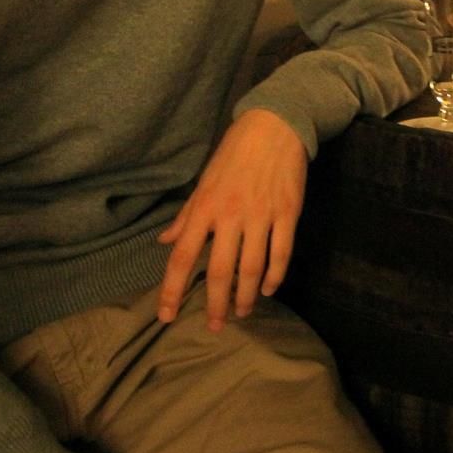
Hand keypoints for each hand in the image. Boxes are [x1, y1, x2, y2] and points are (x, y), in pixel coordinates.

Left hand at [159, 108, 306, 329]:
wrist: (276, 126)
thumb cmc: (234, 153)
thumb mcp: (204, 181)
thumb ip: (186, 215)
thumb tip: (164, 241)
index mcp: (205, 208)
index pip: (182, 256)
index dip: (172, 289)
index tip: (166, 315)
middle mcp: (231, 216)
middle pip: (219, 271)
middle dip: (215, 303)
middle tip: (214, 325)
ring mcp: (262, 216)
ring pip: (252, 268)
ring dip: (246, 296)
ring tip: (242, 312)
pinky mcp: (288, 214)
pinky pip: (282, 254)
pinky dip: (275, 276)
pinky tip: (269, 289)